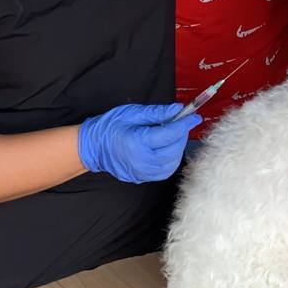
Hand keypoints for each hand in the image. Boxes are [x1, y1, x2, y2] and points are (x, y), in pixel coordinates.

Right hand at [78, 103, 201, 182]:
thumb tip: (178, 110)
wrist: (92, 147)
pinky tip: (168, 147)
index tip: (195, 116)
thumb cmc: (110, 127)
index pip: (169, 134)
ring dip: (178, 147)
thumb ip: (156, 113)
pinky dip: (171, 158)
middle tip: (182, 122)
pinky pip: (165, 170)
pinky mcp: (143, 178)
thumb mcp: (132, 113)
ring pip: (172, 162)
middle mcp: (142, 161)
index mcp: (138, 142)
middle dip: (182, 134)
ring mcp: (142, 172)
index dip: (185, 124)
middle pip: (173, 149)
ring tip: (174, 134)